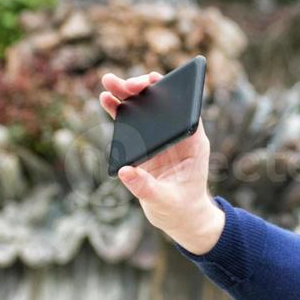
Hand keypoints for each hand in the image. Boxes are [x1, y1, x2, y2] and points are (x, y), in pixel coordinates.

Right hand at [100, 71, 224, 254]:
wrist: (180, 218)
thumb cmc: (180, 209)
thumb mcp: (164, 201)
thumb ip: (146, 187)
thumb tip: (125, 171)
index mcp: (193, 144)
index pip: (186, 111)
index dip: (173, 93)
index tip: (157, 82)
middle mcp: (177, 136)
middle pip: (163, 104)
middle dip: (144, 90)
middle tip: (126, 84)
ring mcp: (161, 138)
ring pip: (146, 109)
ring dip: (128, 95)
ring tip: (109, 81)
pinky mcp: (146, 144)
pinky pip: (132, 123)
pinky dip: (119, 111)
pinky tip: (106, 99)